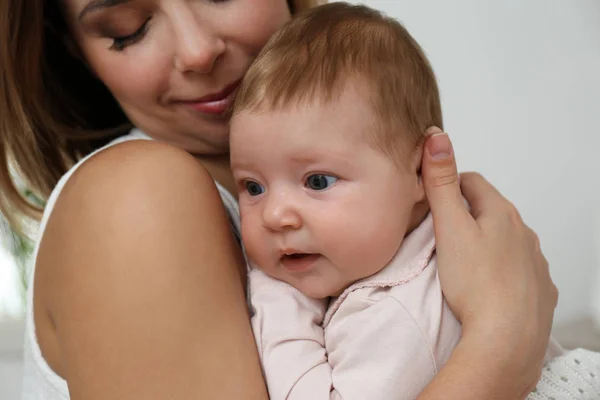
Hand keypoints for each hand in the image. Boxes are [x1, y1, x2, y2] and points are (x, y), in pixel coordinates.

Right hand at [420, 127, 557, 394]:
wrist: (506, 337)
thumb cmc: (476, 283)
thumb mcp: (449, 226)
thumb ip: (441, 182)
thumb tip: (438, 138)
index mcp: (500, 213)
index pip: (473, 182)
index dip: (450, 184)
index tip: (434, 194)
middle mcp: (523, 233)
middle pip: (491, 210)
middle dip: (468, 213)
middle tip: (443, 228)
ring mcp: (534, 261)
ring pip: (507, 239)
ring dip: (487, 240)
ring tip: (463, 258)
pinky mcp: (539, 288)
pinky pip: (519, 268)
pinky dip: (503, 268)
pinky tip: (487, 282)